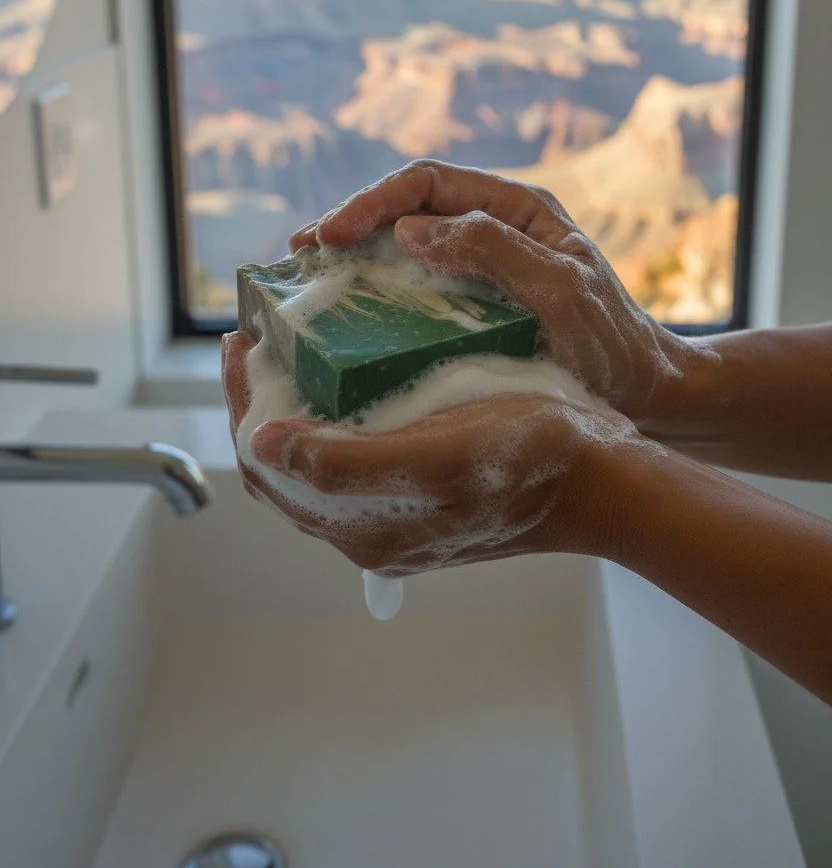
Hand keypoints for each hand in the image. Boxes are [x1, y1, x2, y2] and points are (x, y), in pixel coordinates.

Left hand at [222, 330, 643, 575]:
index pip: (266, 467)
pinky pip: (357, 457)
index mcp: (361, 528)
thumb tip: (262, 447)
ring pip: (318, 460)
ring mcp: (398, 516)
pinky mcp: (425, 497)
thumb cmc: (528, 459)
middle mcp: (370, 529)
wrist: (601, 481)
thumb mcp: (434, 456)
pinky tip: (348, 379)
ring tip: (293, 351)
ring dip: (295, 407)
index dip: (241, 404)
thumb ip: (343, 463)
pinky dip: (335, 416)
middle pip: (285, 465)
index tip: (239, 342)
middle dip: (261, 402)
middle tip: (257, 338)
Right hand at [289, 159, 714, 428]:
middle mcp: (494, 230)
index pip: (428, 182)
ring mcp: (482, 270)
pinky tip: (348, 317)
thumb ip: (494, 249)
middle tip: (302, 254)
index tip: (333, 234)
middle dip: (352, 224)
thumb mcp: (561, 290)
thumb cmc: (613, 346)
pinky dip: (377, 296)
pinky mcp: (473, 311)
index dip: (374, 201)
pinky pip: (415, 291)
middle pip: (406, 209)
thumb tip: (411, 228)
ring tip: (309, 279)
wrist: (646, 399)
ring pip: (404, 248)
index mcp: (517, 208)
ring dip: (356, 259)